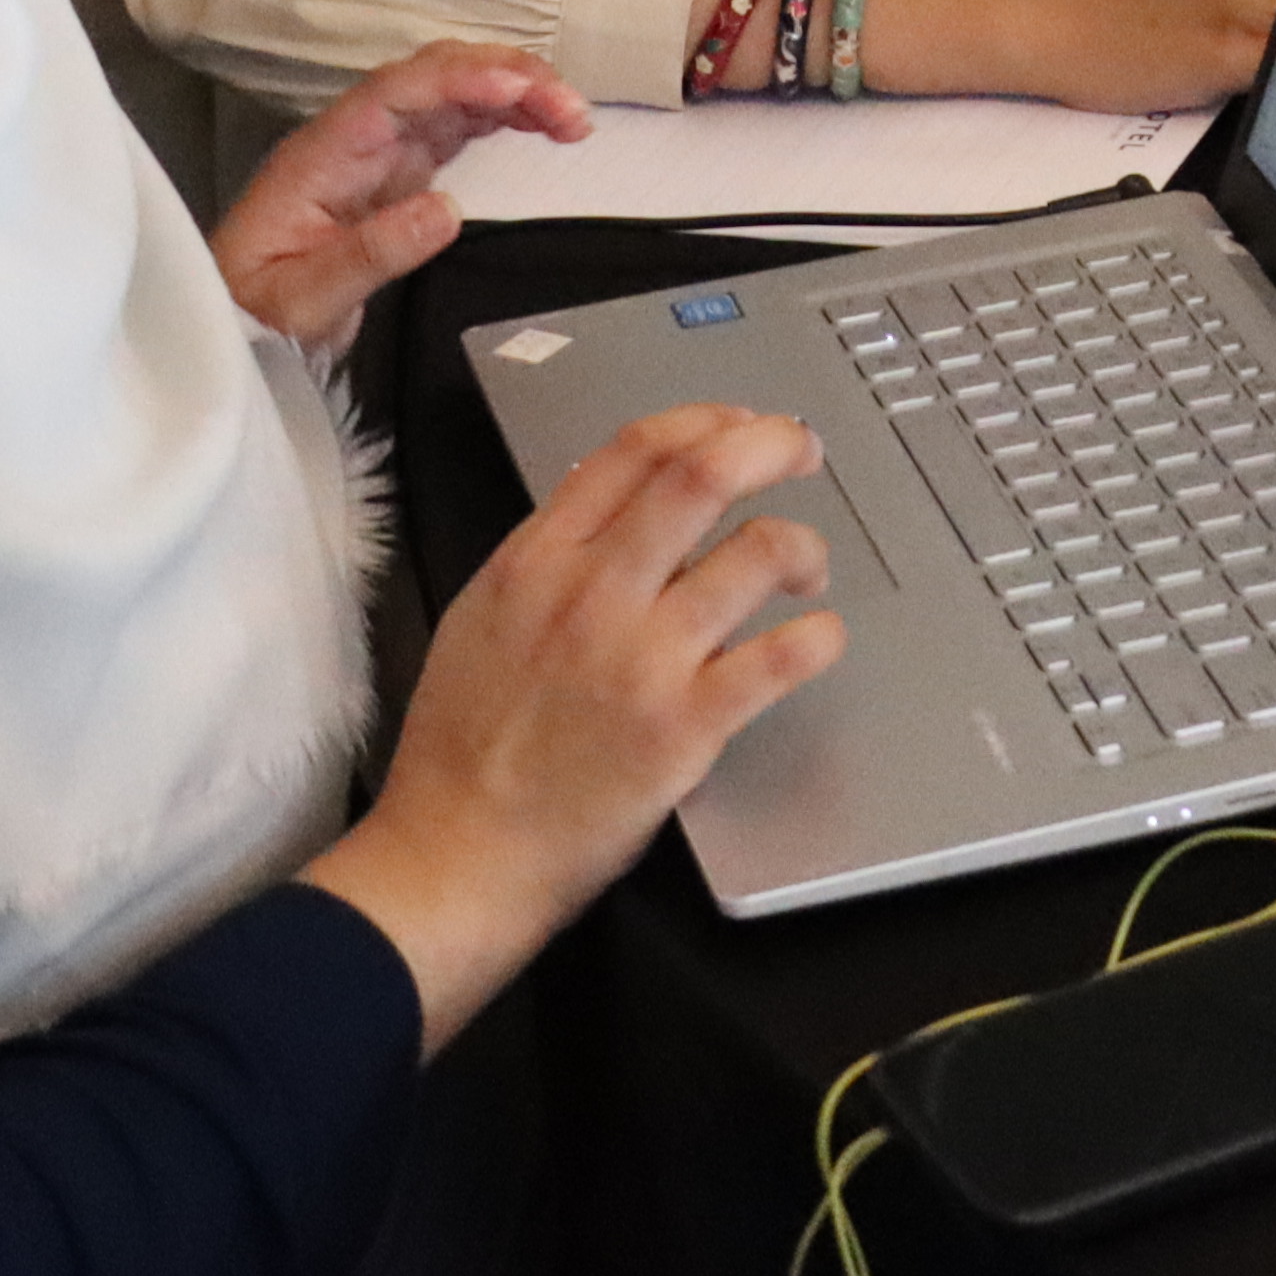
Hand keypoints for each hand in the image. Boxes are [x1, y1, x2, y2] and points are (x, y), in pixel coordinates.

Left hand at [210, 41, 580, 362]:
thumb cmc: (256, 312)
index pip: (399, 90)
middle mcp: (356, 138)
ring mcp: (378, 152)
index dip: (462, 78)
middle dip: (506, 76)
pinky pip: (457, 125)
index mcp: (326, 153)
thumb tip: (447, 210)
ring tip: (573, 120)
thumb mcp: (302, 300)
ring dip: (515, 92)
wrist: (232, 329)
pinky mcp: (398, 173)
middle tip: (571, 113)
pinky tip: (540, 126)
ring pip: (454, 94)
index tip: (521, 89)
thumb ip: (369, 255)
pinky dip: (503, 116)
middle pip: (435, 75)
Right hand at [301, 406, 841, 1048]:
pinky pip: (784, 655)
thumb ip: (550, 556)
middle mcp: (593, 594)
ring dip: (804, 545)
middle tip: (804, 451)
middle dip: (773, 443)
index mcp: (536, 561)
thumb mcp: (483, 619)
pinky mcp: (686, 726)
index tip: (742, 424)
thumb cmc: (464, 748)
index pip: (635, 447)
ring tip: (807, 572)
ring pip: (759, 551)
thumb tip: (623, 502)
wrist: (455, 857)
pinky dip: (820, 637)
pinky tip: (818, 640)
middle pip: (704, 474)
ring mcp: (643, 659)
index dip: (707, 418)